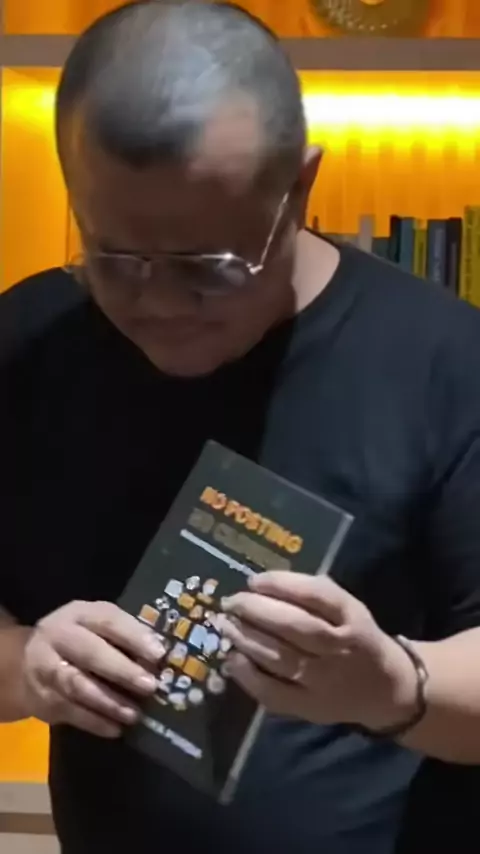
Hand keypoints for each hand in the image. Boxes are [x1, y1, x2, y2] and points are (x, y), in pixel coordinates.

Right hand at [22, 601, 164, 738]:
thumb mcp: (97, 626)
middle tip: (150, 686)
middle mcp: (59, 636)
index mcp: (79, 614)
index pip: (108, 620)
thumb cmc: (79, 640)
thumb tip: (161, 658)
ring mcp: (46, 668)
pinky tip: (116, 728)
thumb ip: (125, 636)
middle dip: (122, 670)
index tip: (159, 654)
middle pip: (90, 652)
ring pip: (77, 685)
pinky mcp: (42, 698)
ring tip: (134, 714)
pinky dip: (94, 722)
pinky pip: (69, 711)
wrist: (26, 661)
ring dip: (109, 702)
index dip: (134, 636)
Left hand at [220, 572, 416, 731]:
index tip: (254, 580)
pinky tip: (232, 659)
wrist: (386, 691)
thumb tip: (265, 583)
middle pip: (296, 627)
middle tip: (232, 601)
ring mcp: (325, 682)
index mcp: (352, 618)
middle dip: (257, 610)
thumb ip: (316, 594)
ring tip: (225, 624)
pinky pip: (274, 693)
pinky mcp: (310, 708)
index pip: (317, 595)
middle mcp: (340, 649)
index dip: (282, 585)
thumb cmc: (357, 639)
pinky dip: (249, 676)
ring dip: (247, 639)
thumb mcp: (349, 609)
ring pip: (281, 658)